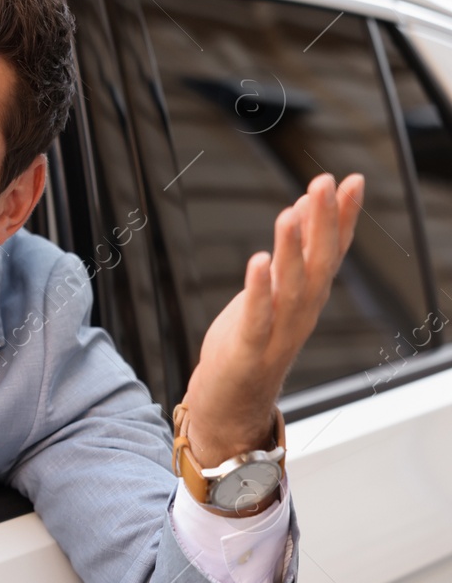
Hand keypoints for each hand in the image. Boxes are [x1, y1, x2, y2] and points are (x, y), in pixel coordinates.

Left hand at [181, 171, 364, 466]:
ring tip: (291, 212)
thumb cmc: (249, 341)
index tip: (351, 181)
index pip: (333, 250)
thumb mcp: (273, 291)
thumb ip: (290, 254)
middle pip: (319, 263)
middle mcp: (301, 312)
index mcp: (308, 296)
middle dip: (323, 222)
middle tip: (324, 182)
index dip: (343, 216)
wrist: (231, 401)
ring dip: (292, 249)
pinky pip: (258, 318)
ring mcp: (279, 331)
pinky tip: (258, 261)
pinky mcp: (250, 350)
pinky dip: (259, 290)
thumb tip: (300, 207)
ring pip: (291, 286)